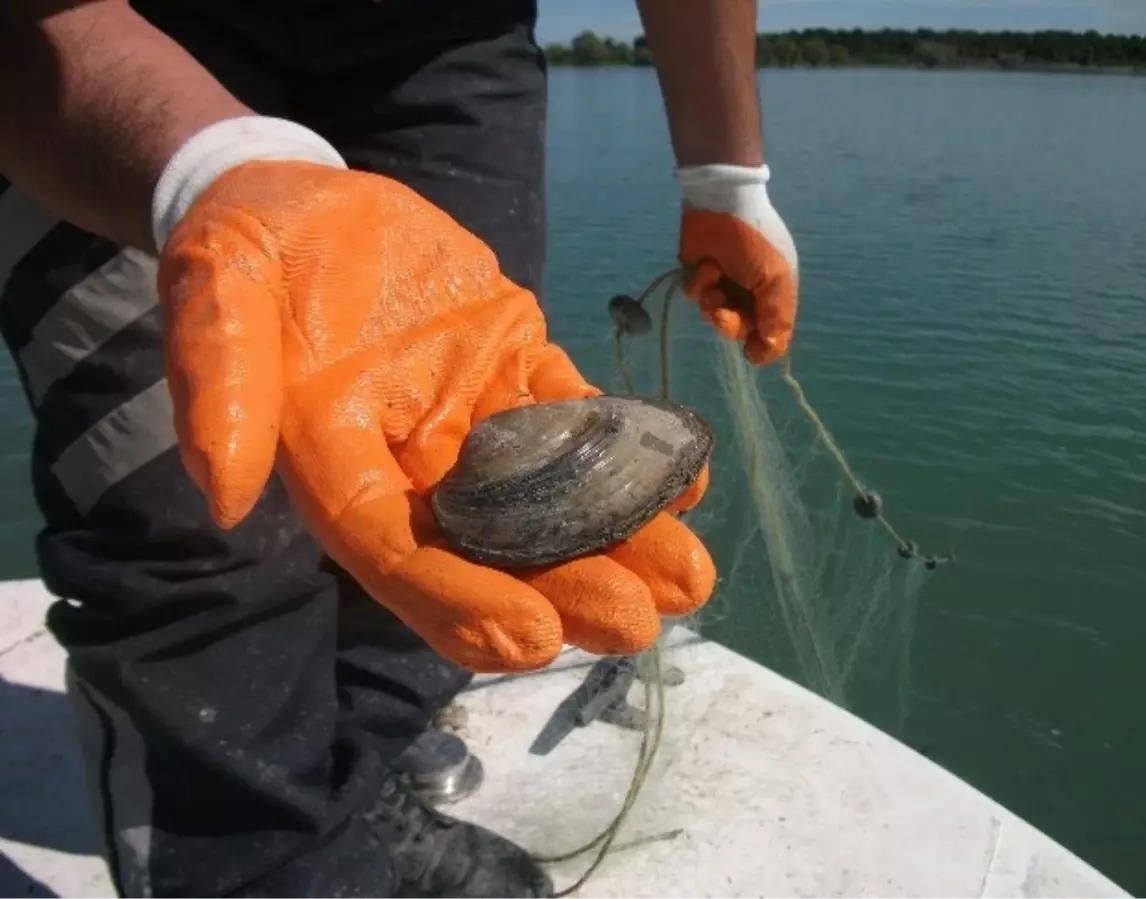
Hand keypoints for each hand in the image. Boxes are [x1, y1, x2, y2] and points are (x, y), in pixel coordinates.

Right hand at [153, 117, 715, 672]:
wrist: (300, 205)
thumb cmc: (246, 252)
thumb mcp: (214, 292)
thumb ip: (220, 384)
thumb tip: (226, 494)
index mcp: (338, 463)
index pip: (400, 553)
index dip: (458, 601)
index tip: (531, 640)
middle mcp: (412, 460)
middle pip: (492, 542)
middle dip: (565, 586)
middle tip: (639, 624)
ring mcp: (472, 415)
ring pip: (551, 490)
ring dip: (618, 536)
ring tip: (688, 579)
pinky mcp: (513, 363)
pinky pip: (576, 414)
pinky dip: (626, 447)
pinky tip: (681, 481)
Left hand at [677, 164, 799, 364]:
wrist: (720, 203)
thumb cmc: (753, 240)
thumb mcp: (774, 278)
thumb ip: (776, 317)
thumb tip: (771, 353)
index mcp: (775, 291)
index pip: (772, 331)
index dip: (762, 345)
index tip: (751, 353)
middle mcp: (750, 292)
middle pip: (741, 328)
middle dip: (731, 324)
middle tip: (722, 313)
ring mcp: (724, 284)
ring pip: (715, 315)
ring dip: (713, 301)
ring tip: (713, 279)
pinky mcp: (698, 276)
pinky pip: (695, 296)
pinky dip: (699, 283)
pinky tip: (705, 265)